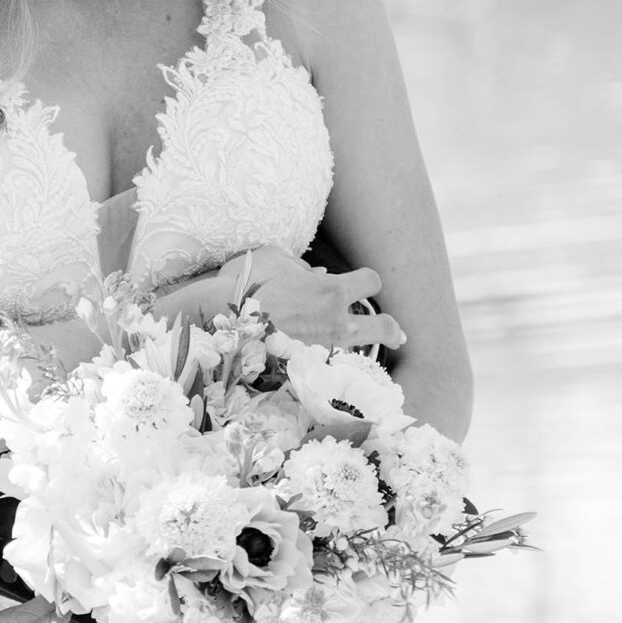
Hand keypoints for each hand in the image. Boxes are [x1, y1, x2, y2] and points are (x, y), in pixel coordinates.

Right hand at [151, 247, 404, 357]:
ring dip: (360, 346)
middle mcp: (334, 321)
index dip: (368, 280)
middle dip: (391, 329)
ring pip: (355, 348)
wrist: (223, 318)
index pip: (371, 282)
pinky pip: (325, 356)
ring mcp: (321, 346)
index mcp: (332, 290)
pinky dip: (327, 354)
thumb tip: (315, 273)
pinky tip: (323, 354)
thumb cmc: (249, 282)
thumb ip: (301, 266)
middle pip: (381, 327)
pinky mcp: (304, 364)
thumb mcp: (275, 258)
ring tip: (368, 353)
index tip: (362, 282)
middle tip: (398, 334)